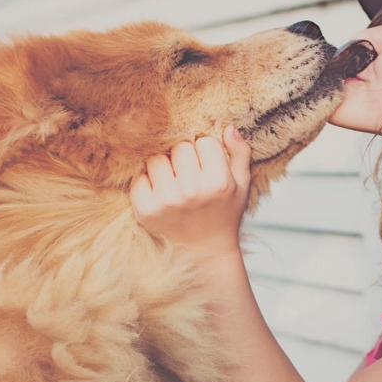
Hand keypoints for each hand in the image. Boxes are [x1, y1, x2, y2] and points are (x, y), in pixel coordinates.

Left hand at [129, 125, 251, 256]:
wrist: (205, 253)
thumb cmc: (224, 215)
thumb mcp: (241, 186)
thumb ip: (240, 154)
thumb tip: (228, 127)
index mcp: (218, 183)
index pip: (205, 142)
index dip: (206, 151)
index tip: (207, 166)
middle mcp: (191, 191)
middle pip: (180, 147)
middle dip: (184, 156)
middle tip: (189, 173)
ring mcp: (166, 201)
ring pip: (157, 159)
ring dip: (164, 166)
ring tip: (174, 181)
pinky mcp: (146, 210)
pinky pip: (139, 177)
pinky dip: (147, 181)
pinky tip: (160, 192)